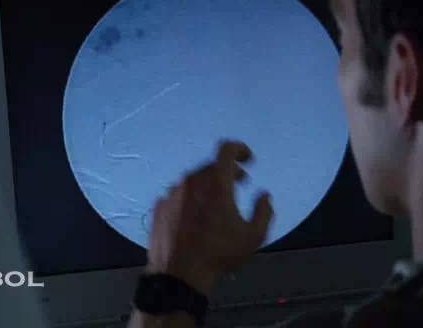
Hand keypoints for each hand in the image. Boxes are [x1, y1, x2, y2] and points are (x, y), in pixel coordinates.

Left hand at [146, 140, 273, 296]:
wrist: (178, 274)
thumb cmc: (218, 254)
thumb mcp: (253, 236)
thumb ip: (263, 210)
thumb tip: (264, 196)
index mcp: (215, 183)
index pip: (226, 149)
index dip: (240, 149)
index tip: (248, 159)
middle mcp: (191, 182)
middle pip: (211, 166)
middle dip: (228, 172)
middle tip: (239, 184)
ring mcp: (171, 193)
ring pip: (193, 181)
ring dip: (208, 186)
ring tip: (216, 205)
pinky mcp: (159, 206)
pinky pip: (178, 195)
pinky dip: (190, 200)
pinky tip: (194, 219)